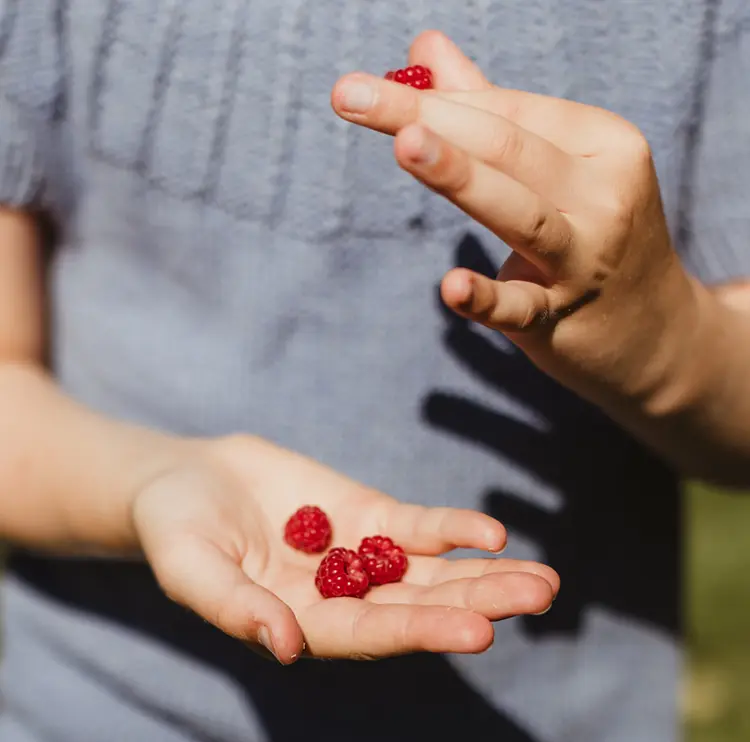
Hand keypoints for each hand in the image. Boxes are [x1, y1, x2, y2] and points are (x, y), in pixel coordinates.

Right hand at [131, 435, 557, 662]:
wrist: (185, 482)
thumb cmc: (174, 531)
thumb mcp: (191, 568)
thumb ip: (235, 607)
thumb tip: (286, 647)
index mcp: (305, 625)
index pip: (372, 634)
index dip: (423, 632)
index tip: (480, 632)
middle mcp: (343, 600)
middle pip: (420, 606)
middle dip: (478, 603)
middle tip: (539, 598)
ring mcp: (360, 557)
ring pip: (432, 572)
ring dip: (486, 576)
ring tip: (543, 582)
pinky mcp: (367, 516)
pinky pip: (416, 528)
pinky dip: (451, 531)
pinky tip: (490, 534)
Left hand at [331, 31, 699, 414]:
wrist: (656, 335)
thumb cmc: (594, 237)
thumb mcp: (560, 169)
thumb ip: (490, 110)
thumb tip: (423, 47)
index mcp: (604, 143)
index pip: (509, 112)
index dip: (436, 99)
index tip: (366, 89)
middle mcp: (604, 195)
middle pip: (507, 147)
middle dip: (427, 117)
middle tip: (349, 95)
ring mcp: (586, 261)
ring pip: (520, 213)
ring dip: (460, 176)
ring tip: (406, 142)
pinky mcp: (564, 320)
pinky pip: (521, 307)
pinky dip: (487, 298)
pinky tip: (452, 287)